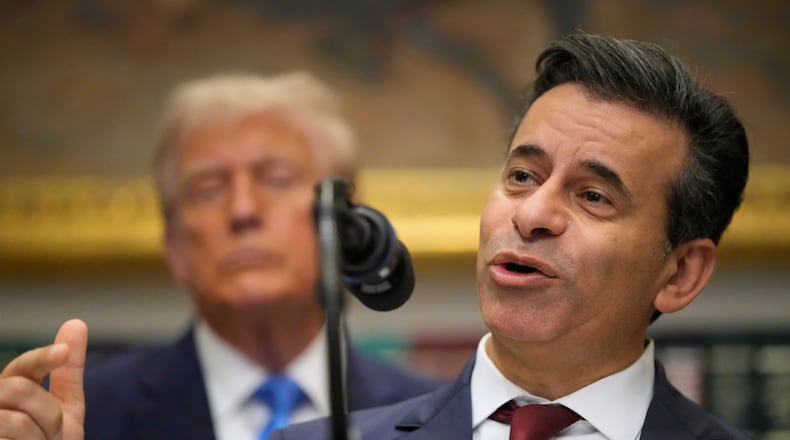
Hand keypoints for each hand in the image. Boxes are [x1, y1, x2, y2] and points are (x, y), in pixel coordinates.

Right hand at [0, 319, 87, 439]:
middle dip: (48, 412)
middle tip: (53, 434)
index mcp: (11, 389)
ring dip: (41, 437)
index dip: (42, 357)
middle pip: (18, 389)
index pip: (22, 366)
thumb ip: (68, 370)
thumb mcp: (66, 408)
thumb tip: (76, 323)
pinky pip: (8, 439)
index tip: (63, 352)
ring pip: (15, 419)